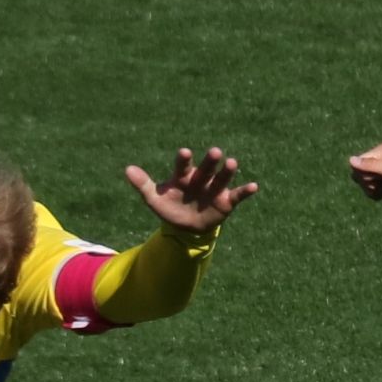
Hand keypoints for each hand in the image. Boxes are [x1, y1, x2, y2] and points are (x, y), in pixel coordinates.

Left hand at [127, 146, 259, 233]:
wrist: (185, 228)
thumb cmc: (170, 208)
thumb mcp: (153, 199)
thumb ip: (143, 184)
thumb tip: (127, 169)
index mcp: (183, 176)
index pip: (183, 165)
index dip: (183, 160)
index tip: (184, 153)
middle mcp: (201, 178)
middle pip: (206, 168)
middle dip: (210, 161)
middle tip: (215, 152)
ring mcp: (214, 189)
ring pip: (222, 178)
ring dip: (227, 171)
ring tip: (232, 163)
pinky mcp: (226, 201)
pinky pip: (237, 195)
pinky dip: (245, 191)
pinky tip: (254, 186)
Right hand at [348, 144, 381, 202]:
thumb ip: (371, 166)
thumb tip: (351, 160)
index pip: (358, 163)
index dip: (364, 176)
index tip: (378, 181)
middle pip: (361, 172)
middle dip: (367, 183)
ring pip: (367, 179)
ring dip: (372, 189)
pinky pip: (375, 184)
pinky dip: (377, 191)